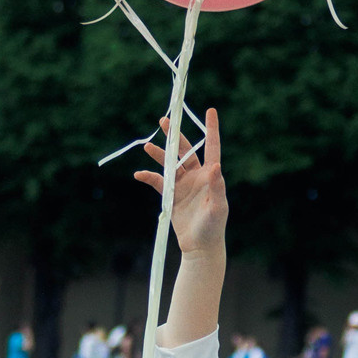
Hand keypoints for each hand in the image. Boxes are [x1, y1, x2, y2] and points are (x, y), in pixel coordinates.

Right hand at [137, 107, 226, 256]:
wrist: (200, 247)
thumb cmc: (214, 227)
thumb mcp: (218, 207)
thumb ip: (217, 187)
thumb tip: (215, 166)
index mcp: (211, 175)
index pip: (212, 147)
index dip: (211, 129)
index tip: (210, 110)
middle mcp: (197, 176)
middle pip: (185, 151)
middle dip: (175, 136)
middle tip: (163, 121)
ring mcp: (183, 185)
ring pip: (169, 164)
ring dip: (159, 155)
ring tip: (147, 146)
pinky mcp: (172, 196)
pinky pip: (158, 182)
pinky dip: (149, 177)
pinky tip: (139, 174)